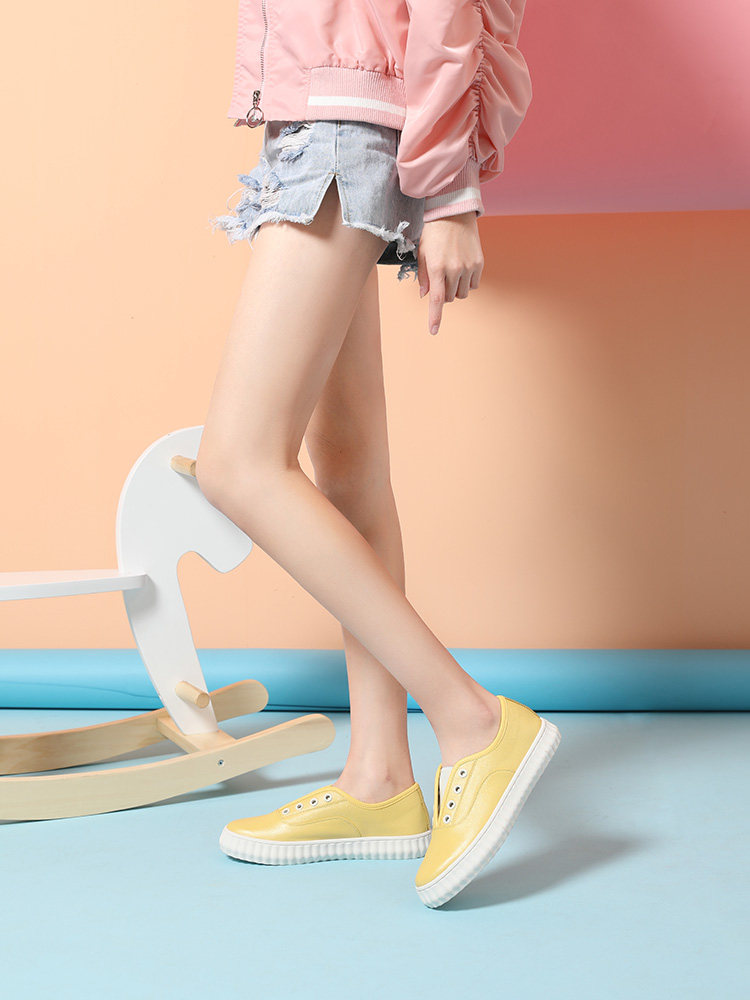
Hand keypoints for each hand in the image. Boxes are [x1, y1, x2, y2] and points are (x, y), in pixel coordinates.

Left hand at [417, 211, 483, 335]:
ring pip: (462, 294)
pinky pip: (474, 285)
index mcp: (436, 268)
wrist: (454, 213)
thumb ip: (423, 276)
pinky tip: (463, 268)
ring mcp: (468, 266)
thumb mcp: (422, 252)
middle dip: (443, 293)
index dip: (435, 317)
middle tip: (440, 278)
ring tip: (452, 271)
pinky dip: (468, 282)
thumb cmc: (434, 232)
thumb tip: (425, 295)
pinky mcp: (479, 263)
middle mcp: (454, 269)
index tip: (433, 331)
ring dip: (456, 289)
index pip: (436, 299)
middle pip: (449, 298)